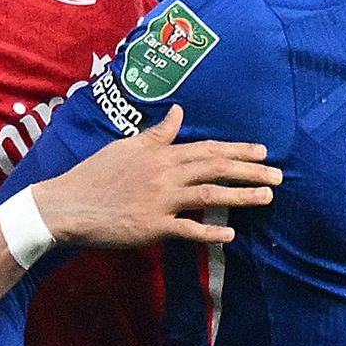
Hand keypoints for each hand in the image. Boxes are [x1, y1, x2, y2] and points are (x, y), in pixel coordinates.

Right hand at [24, 107, 278, 250]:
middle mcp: (164, 174)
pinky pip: (186, 229)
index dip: (237, 149)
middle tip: (279, 175)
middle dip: (250, 170)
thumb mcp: (126, 146)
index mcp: (160, 154)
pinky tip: (231, 235)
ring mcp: (159, 200)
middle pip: (215, 168)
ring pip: (208, 194)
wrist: (67, 205)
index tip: (263, 151)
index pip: (207, 148)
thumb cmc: (95, 175)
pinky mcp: (151, 226)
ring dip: (240, 196)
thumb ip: (158, 133)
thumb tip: (179, 111)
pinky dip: (209, 232)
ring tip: (267, 196)